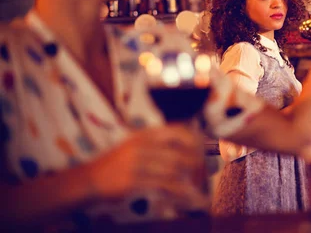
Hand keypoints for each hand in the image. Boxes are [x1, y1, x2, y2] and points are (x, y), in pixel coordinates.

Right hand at [86, 124, 204, 204]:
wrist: (90, 179)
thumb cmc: (118, 162)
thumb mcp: (137, 144)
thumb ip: (160, 143)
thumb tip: (191, 145)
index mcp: (145, 134)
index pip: (178, 132)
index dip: (195, 141)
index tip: (205, 149)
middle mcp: (142, 145)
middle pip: (179, 152)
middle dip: (195, 163)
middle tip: (201, 171)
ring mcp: (137, 163)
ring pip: (173, 170)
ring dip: (187, 178)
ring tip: (194, 184)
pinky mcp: (133, 181)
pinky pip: (163, 185)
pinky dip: (178, 191)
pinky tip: (186, 194)